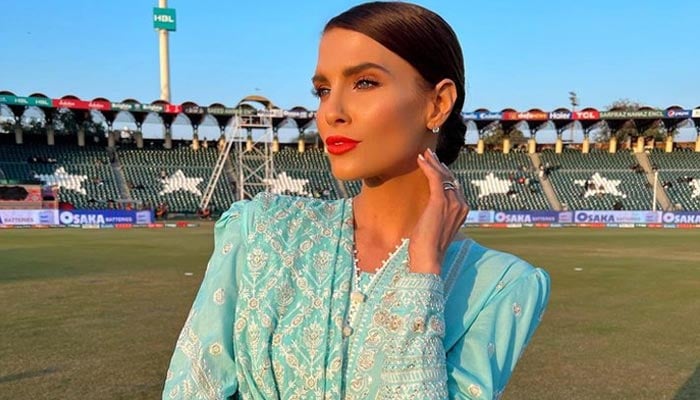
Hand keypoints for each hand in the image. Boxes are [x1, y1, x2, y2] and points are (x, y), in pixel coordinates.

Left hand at [408, 148, 468, 273]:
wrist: (428, 259)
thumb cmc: (428, 249)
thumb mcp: (436, 229)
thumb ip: (438, 218)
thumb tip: (430, 214)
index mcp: (462, 212)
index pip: (454, 187)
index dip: (445, 175)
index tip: (436, 166)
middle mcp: (461, 205)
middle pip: (450, 178)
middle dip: (440, 165)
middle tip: (430, 154)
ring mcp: (452, 203)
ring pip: (443, 175)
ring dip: (433, 162)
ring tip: (425, 153)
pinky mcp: (439, 202)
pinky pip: (435, 178)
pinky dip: (428, 167)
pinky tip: (420, 159)